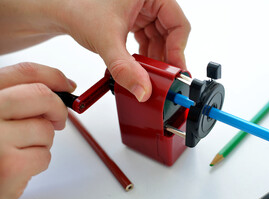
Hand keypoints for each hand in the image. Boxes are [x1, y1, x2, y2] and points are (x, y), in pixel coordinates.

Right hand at [0, 63, 75, 198]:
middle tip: (58, 120)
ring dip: (43, 142)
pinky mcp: (10, 166)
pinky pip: (44, 155)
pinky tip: (18, 168)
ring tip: (21, 151)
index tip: (66, 83)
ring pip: (46, 129)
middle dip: (58, 109)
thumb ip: (17, 99)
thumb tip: (60, 87)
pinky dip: (38, 162)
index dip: (53, 76)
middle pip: (42, 95)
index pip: (23, 72)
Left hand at [54, 0, 189, 101]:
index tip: (174, 70)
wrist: (60, 11)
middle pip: (171, 33)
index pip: (179, 24)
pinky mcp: (135, 18)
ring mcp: (143, 9)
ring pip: (161, 38)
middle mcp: (149, 0)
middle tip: (162, 77)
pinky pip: (149, 38)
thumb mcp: (107, 40)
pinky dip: (146, 54)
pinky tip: (140, 65)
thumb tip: (143, 90)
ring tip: (149, 73)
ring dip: (155, 58)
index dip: (178, 50)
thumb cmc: (78, 8)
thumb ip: (125, 69)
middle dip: (165, 57)